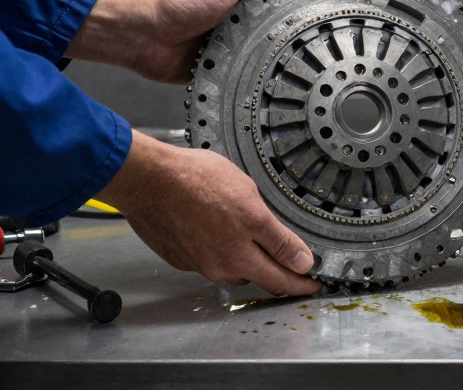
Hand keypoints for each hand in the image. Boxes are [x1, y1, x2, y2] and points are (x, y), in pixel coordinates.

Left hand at [68, 0, 304, 82]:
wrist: (143, 38)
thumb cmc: (176, 4)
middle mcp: (240, 18)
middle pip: (278, 24)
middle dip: (294, 31)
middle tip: (322, 37)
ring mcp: (232, 43)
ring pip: (265, 50)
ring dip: (274, 54)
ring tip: (299, 60)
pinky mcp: (223, 68)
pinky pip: (246, 72)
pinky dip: (253, 73)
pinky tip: (270, 76)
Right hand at [95, 130, 323, 296]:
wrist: (149, 180)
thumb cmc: (196, 179)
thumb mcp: (251, 197)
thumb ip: (277, 235)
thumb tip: (298, 257)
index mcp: (246, 245)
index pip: (284, 276)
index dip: (303, 282)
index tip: (313, 283)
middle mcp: (224, 262)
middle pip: (261, 278)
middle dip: (281, 276)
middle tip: (296, 272)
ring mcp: (201, 265)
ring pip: (234, 270)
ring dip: (247, 261)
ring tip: (246, 235)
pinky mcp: (182, 262)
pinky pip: (209, 262)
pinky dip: (218, 251)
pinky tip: (215, 229)